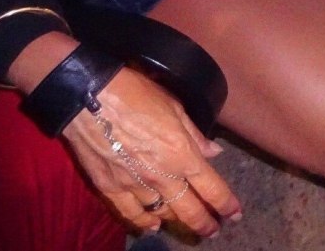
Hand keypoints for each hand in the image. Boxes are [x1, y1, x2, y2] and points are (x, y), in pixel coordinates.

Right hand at [61, 68, 240, 236]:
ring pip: (161, 214)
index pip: (212, 189)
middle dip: (205, 223)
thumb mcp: (175, 107)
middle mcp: (162, 177)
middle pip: (189, 210)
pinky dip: (142, 223)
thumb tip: (213, 152)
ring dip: (176, 221)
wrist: (89, 98)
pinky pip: (129, 214)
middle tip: (213, 231)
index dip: (226, 205)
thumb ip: (195, 134)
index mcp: (183, 155)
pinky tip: (150, 226)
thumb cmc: (137, 94)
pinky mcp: (109, 188)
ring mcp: (134, 186)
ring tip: (185, 224)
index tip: (235, 214)